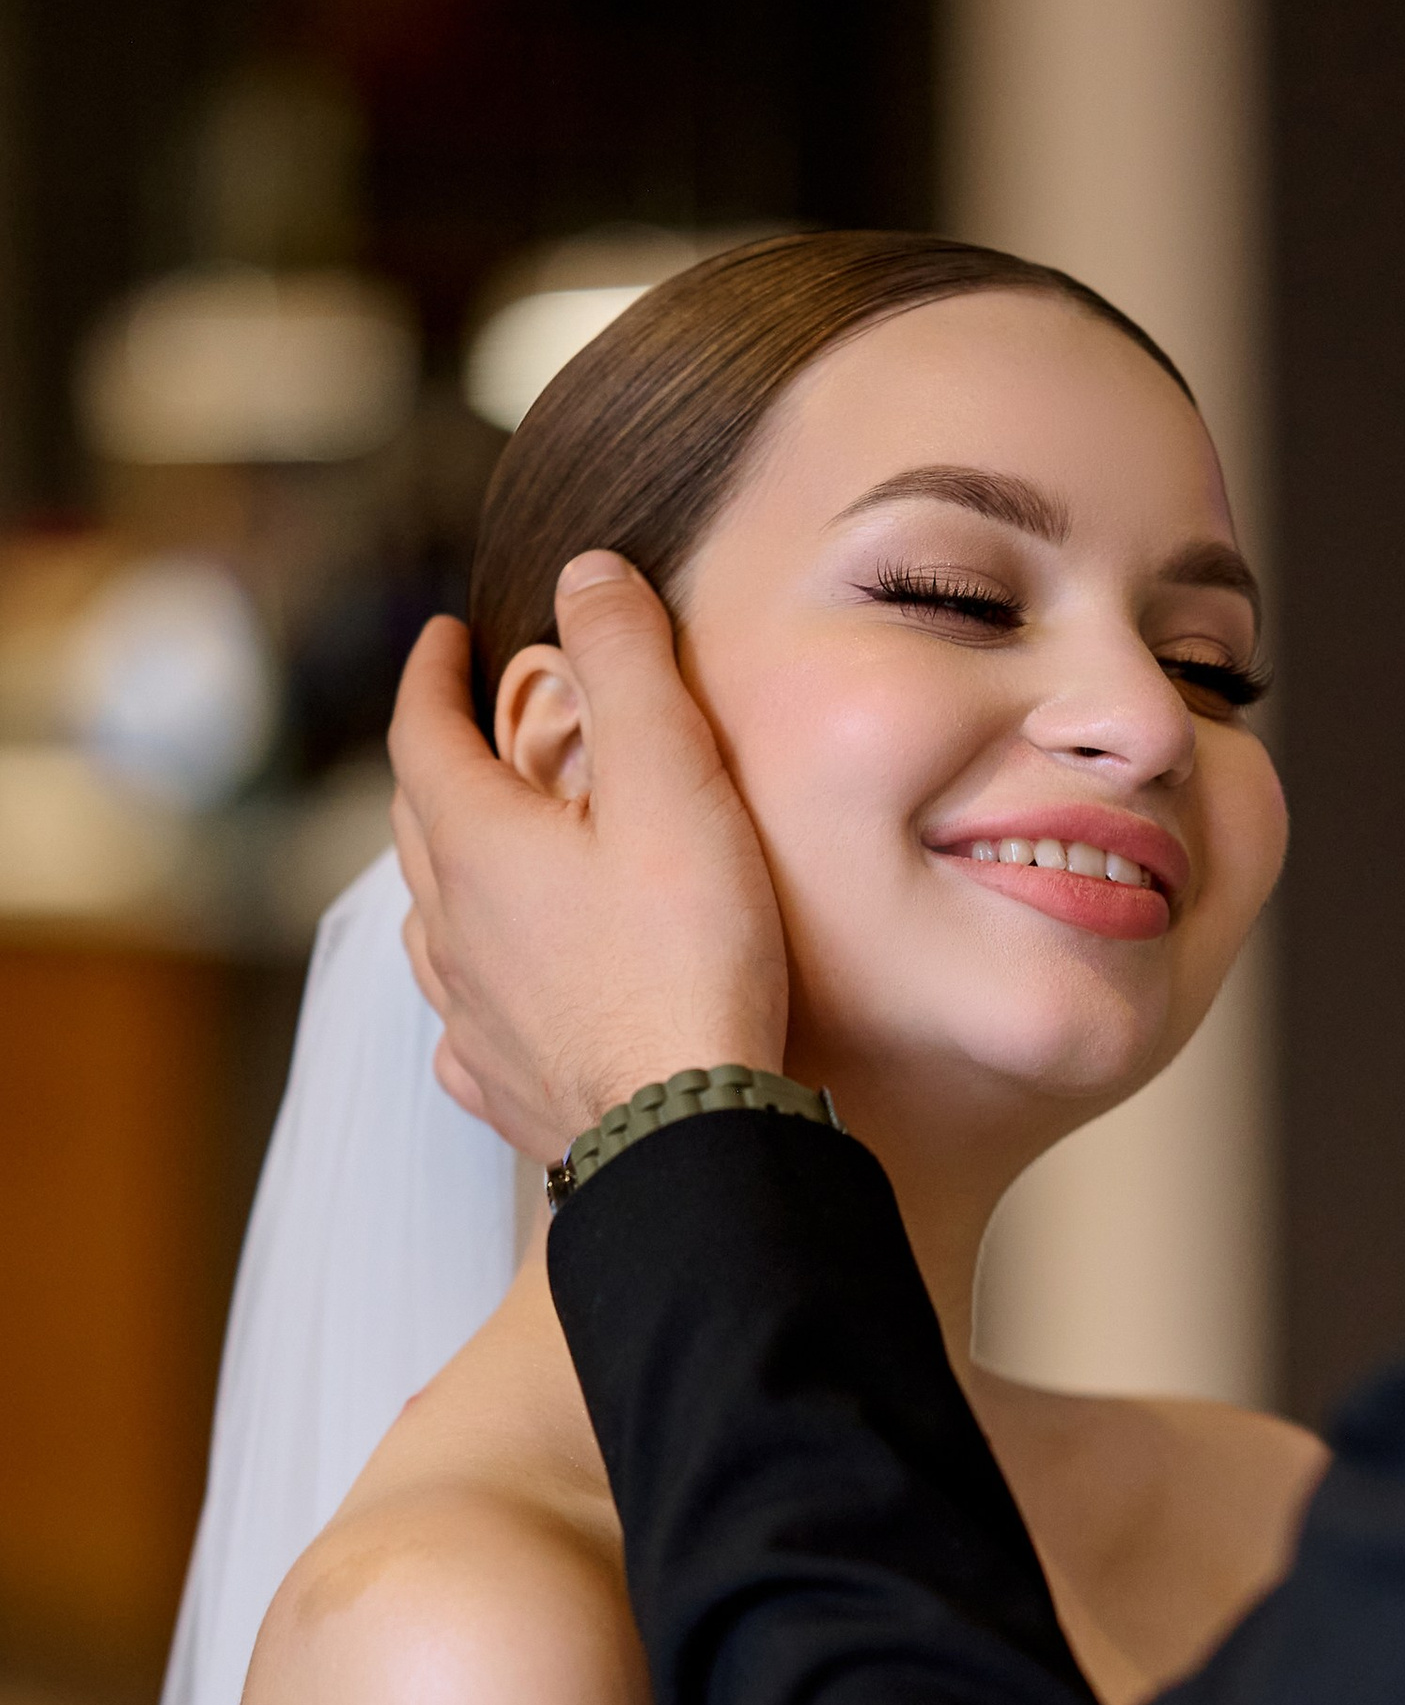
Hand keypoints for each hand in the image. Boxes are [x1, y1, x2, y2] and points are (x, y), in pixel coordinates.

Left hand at [389, 552, 790, 1160]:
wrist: (687, 1131)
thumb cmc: (687, 957)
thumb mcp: (672, 779)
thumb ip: (627, 665)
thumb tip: (585, 573)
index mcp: (476, 843)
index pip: (421, 733)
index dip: (429, 675)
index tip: (443, 639)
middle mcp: (452, 929)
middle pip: (416, 826)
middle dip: (436, 764)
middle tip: (465, 732)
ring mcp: (471, 1016)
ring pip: (430, 928)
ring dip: (444, 878)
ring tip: (476, 858)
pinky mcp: (504, 1088)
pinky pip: (463, 1031)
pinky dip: (473, 995)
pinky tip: (495, 1005)